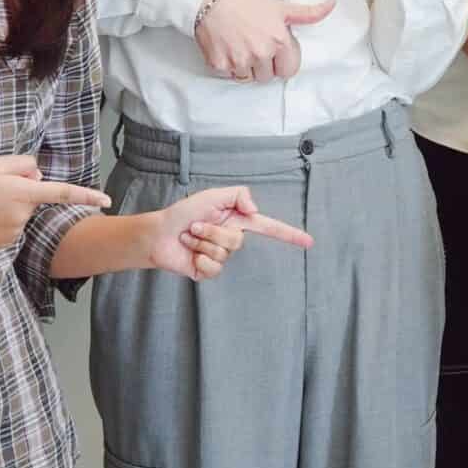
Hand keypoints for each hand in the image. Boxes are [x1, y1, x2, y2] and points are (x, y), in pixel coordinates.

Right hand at [0, 155, 110, 249]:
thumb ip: (24, 164)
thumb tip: (40, 176)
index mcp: (23, 193)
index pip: (63, 193)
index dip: (87, 195)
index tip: (107, 200)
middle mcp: (24, 214)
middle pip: (36, 196)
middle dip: (24, 189)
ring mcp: (16, 231)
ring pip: (25, 211)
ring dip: (13, 205)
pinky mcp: (7, 243)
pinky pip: (15, 224)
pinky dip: (4, 219)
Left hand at [147, 186, 313, 282]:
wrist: (159, 234)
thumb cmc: (184, 213)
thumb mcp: (214, 195)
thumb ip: (240, 195)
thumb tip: (256, 212)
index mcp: (237, 221)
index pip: (270, 229)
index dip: (290, 235)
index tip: (309, 242)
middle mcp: (232, 239)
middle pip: (237, 240)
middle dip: (213, 231)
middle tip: (195, 226)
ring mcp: (220, 257)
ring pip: (223, 253)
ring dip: (201, 242)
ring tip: (189, 237)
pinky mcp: (208, 271)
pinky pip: (213, 267)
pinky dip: (198, 257)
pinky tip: (189, 253)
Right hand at [197, 0, 335, 81]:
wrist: (211, 0)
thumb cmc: (246, 3)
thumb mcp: (281, 7)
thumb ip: (309, 13)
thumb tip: (333, 3)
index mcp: (279, 41)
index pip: (289, 71)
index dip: (283, 61)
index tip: (275, 51)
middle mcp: (260, 53)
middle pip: (268, 76)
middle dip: (264, 65)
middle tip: (255, 45)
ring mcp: (239, 61)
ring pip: (249, 78)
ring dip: (247, 67)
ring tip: (241, 45)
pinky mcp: (219, 65)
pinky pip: (230, 76)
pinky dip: (229, 66)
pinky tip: (229, 48)